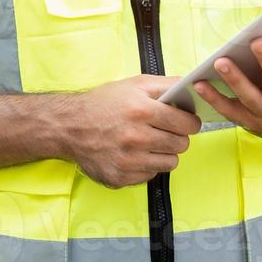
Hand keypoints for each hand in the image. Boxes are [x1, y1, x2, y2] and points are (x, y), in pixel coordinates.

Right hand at [61, 75, 202, 187]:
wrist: (69, 126)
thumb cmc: (103, 103)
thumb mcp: (134, 84)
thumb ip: (166, 84)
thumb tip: (193, 86)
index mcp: (141, 110)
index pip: (186, 124)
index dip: (190, 122)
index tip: (186, 121)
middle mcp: (135, 137)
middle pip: (181, 145)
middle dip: (177, 137)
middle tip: (165, 130)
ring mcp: (128, 160)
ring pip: (170, 163)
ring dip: (164, 153)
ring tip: (150, 142)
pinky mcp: (121, 177)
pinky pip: (151, 175)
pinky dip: (147, 165)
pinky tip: (135, 153)